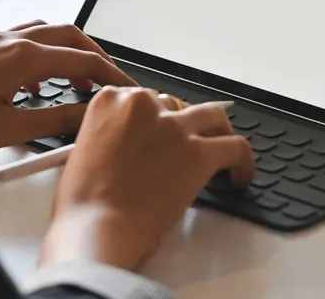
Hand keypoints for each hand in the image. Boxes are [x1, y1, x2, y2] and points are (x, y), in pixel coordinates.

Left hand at [0, 21, 136, 158]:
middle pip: (69, 37)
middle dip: (96, 57)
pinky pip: (23, 42)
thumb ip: (53, 120)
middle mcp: (9, 41)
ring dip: (69, 52)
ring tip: (81, 81)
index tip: (128, 90)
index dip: (111, 76)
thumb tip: (86, 116)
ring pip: (46, 35)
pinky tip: (37, 85)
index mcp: (22, 56)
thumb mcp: (7, 129)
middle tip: (112, 81)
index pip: (82, 60)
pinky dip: (43, 56)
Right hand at [40, 88, 254, 271]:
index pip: (143, 98)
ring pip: (212, 116)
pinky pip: (236, 146)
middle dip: (182, 125)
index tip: (159, 135)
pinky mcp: (199, 152)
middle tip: (185, 148)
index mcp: (110, 101)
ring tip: (221, 152)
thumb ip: (108, 136)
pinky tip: (239, 175)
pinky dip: (243, 161)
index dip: (155, 119)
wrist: (95, 226)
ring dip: (217, 132)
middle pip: (176, 104)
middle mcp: (143, 105)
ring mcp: (173, 127)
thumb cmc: (82, 202)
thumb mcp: (82, 152)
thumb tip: (131, 147)